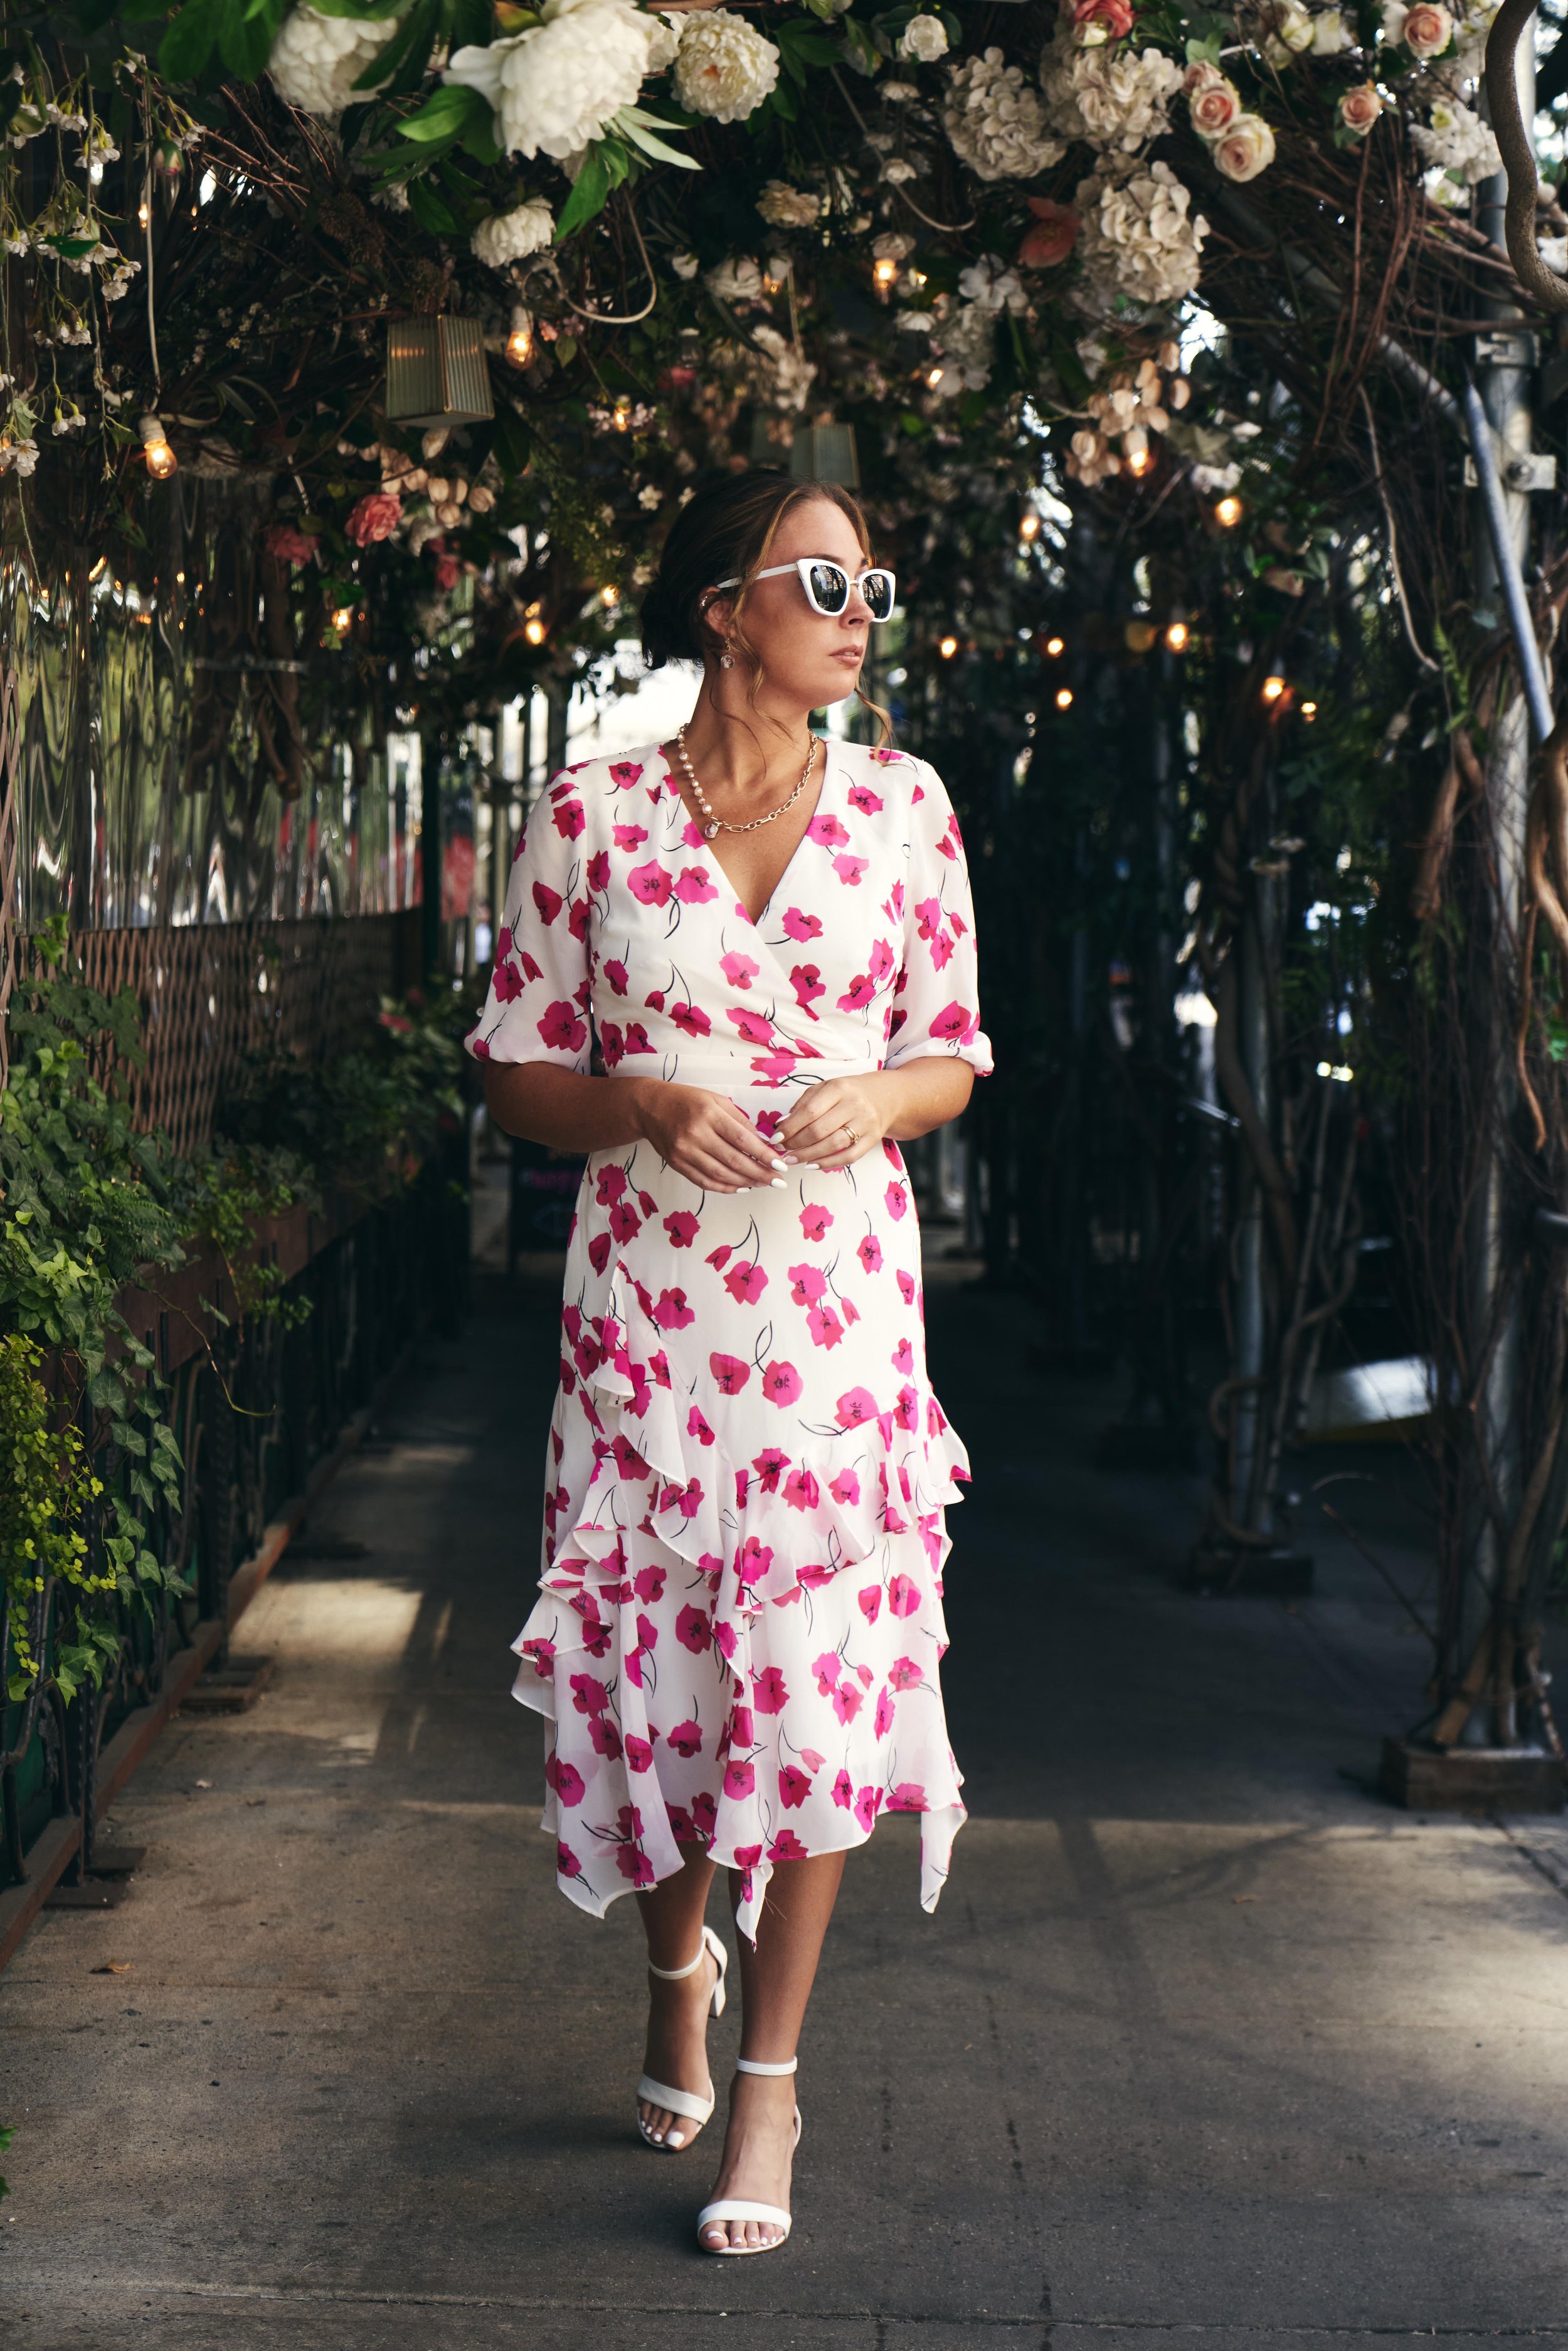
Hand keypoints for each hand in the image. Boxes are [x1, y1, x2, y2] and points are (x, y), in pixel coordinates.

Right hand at [626, 1079, 789, 1192]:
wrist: (650, 1107)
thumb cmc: (687, 1101)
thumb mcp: (716, 1100)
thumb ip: (740, 1121)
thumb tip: (764, 1144)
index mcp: (708, 1114)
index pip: (742, 1139)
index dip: (763, 1155)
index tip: (780, 1164)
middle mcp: (695, 1134)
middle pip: (733, 1160)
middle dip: (759, 1173)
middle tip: (777, 1180)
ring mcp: (684, 1151)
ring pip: (720, 1175)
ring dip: (745, 1182)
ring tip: (763, 1184)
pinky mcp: (676, 1164)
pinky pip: (704, 1182)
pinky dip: (725, 1187)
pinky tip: (741, 1187)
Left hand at [776, 1076, 893, 1169]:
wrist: (886, 1095)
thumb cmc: (849, 1092)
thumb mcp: (826, 1088)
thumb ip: (804, 1104)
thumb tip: (783, 1124)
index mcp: (839, 1088)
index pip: (809, 1111)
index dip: (790, 1127)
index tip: (776, 1138)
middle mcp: (854, 1104)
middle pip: (819, 1130)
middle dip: (796, 1143)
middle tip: (782, 1150)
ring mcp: (866, 1122)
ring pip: (833, 1145)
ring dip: (808, 1155)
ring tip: (792, 1159)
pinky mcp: (873, 1138)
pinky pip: (849, 1156)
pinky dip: (828, 1163)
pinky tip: (811, 1165)